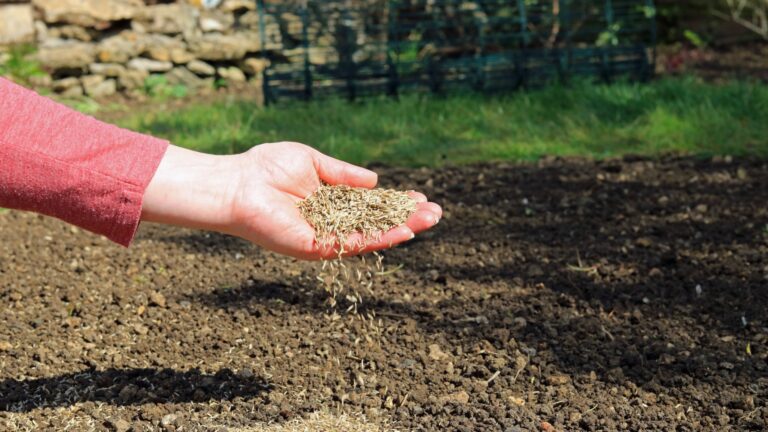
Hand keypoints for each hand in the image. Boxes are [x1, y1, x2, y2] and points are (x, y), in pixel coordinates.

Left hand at [142, 142, 441, 259]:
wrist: (237, 184)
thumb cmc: (266, 168)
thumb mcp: (314, 162)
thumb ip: (344, 174)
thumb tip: (377, 181)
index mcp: (330, 202)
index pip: (370, 205)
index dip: (395, 202)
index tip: (420, 197)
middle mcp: (330, 222)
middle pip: (376, 222)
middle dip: (406, 218)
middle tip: (436, 213)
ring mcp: (325, 237)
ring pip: (371, 236)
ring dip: (401, 229)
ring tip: (429, 221)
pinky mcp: (316, 247)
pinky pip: (353, 244)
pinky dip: (379, 239)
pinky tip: (403, 231)